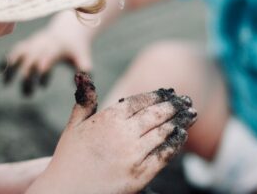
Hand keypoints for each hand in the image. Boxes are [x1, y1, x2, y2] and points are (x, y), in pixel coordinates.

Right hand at [0, 12, 93, 95]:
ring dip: (11, 68)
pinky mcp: (27, 44)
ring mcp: (33, 43)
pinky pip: (13, 51)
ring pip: (18, 54)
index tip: (41, 85)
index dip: (43, 69)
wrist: (68, 30)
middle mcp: (42, 44)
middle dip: (27, 77)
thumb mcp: (83, 57)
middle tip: (28, 95)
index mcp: (56, 48)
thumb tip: (85, 83)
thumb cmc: (76, 48)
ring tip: (5, 84)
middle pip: (31, 60)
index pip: (48, 58)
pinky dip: (5, 59)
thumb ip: (84, 69)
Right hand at [27, 72, 196, 193]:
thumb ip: (85, 101)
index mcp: (109, 118)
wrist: (65, 193)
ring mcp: (133, 155)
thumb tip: (83, 74)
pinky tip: (182, 136)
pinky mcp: (140, 175)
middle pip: (156, 114)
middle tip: (187, 101)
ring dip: (180, 121)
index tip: (169, 92)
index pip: (140, 101)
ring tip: (191, 114)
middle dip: (174, 106)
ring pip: (164, 132)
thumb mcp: (73, 126)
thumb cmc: (68, 158)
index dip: (157, 96)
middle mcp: (124, 134)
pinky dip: (175, 144)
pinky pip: (164, 155)